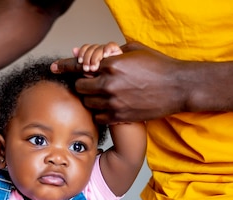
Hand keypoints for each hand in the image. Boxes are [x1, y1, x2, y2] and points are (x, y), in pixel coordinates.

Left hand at [51, 41, 187, 122]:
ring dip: (92, 100)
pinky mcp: (120, 117)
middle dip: (83, 85)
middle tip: (91, 84)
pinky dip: (100, 113)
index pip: (80, 66)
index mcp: (112, 65)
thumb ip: (111, 52)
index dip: (64, 66)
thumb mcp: (135, 51)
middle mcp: (110, 84)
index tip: (54, 67)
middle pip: (80, 88)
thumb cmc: (158, 66)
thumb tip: (90, 53)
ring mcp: (114, 103)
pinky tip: (110, 107)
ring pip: (88, 104)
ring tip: (103, 96)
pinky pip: (98, 117)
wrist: (178, 88)